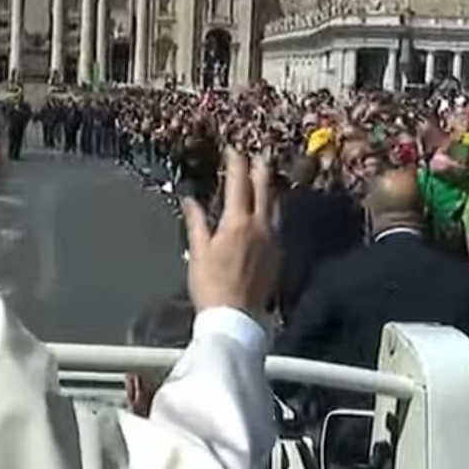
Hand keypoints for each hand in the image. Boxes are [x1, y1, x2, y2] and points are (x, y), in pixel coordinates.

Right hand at [183, 147, 276, 315]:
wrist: (236, 317)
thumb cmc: (212, 286)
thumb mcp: (198, 251)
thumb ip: (196, 222)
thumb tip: (190, 200)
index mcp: (238, 222)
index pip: (239, 183)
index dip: (236, 163)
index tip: (234, 150)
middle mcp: (260, 226)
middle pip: (264, 189)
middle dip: (260, 169)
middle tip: (258, 156)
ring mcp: (273, 240)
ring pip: (276, 205)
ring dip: (271, 188)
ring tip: (266, 178)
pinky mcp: (278, 254)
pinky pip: (278, 223)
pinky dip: (273, 209)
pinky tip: (269, 211)